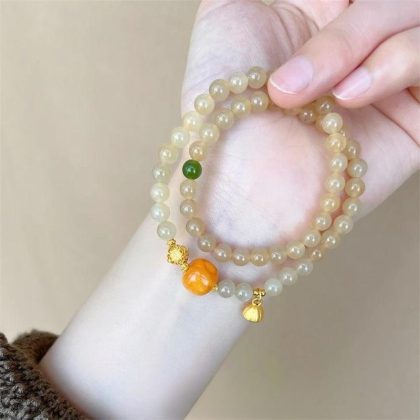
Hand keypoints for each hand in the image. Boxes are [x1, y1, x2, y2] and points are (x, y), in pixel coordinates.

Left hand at [179, 0, 418, 279]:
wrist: (238, 183)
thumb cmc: (222, 107)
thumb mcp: (226, 15)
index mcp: (324, 16)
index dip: (347, 5)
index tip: (325, 13)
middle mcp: (360, 47)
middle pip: (394, 3)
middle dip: (349, 34)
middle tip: (292, 84)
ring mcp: (390, 83)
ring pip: (418, 25)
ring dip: (370, 50)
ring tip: (331, 98)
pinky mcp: (415, 121)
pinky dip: (405, 65)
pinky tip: (353, 99)